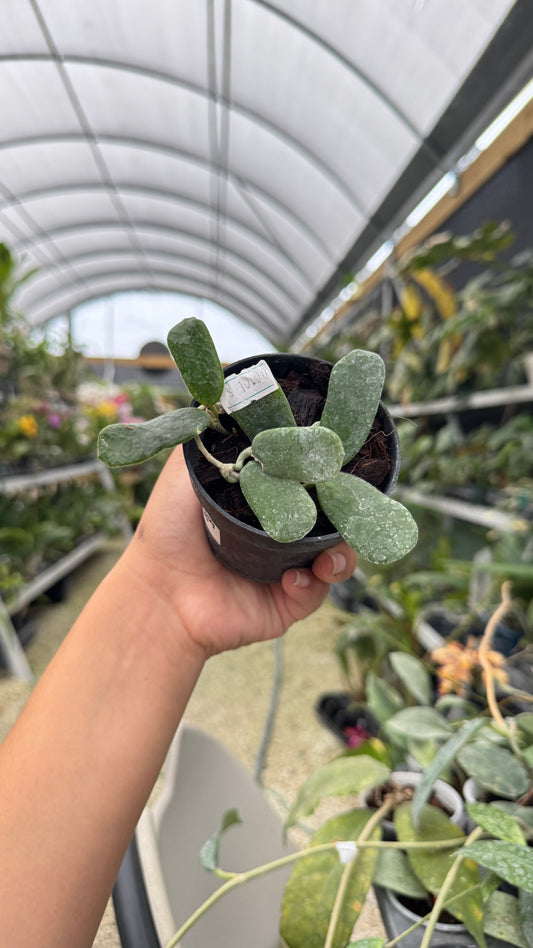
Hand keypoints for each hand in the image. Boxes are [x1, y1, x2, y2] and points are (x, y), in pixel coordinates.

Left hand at [123, 447, 355, 658]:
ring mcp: (285, 568)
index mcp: (263, 501)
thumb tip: (232, 392)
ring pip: (335, 556)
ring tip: (327, 554)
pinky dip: (312, 583)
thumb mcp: (186, 471)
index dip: (327, 474)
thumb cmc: (166, 529)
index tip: (336, 461)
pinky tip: (292, 577)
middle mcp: (278, 533)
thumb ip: (211, 438)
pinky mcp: (286, 603)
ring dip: (340, 553)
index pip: (310, 484)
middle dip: (347, 514)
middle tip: (347, 506)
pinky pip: (316, 592)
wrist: (158, 590)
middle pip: (333, 518)